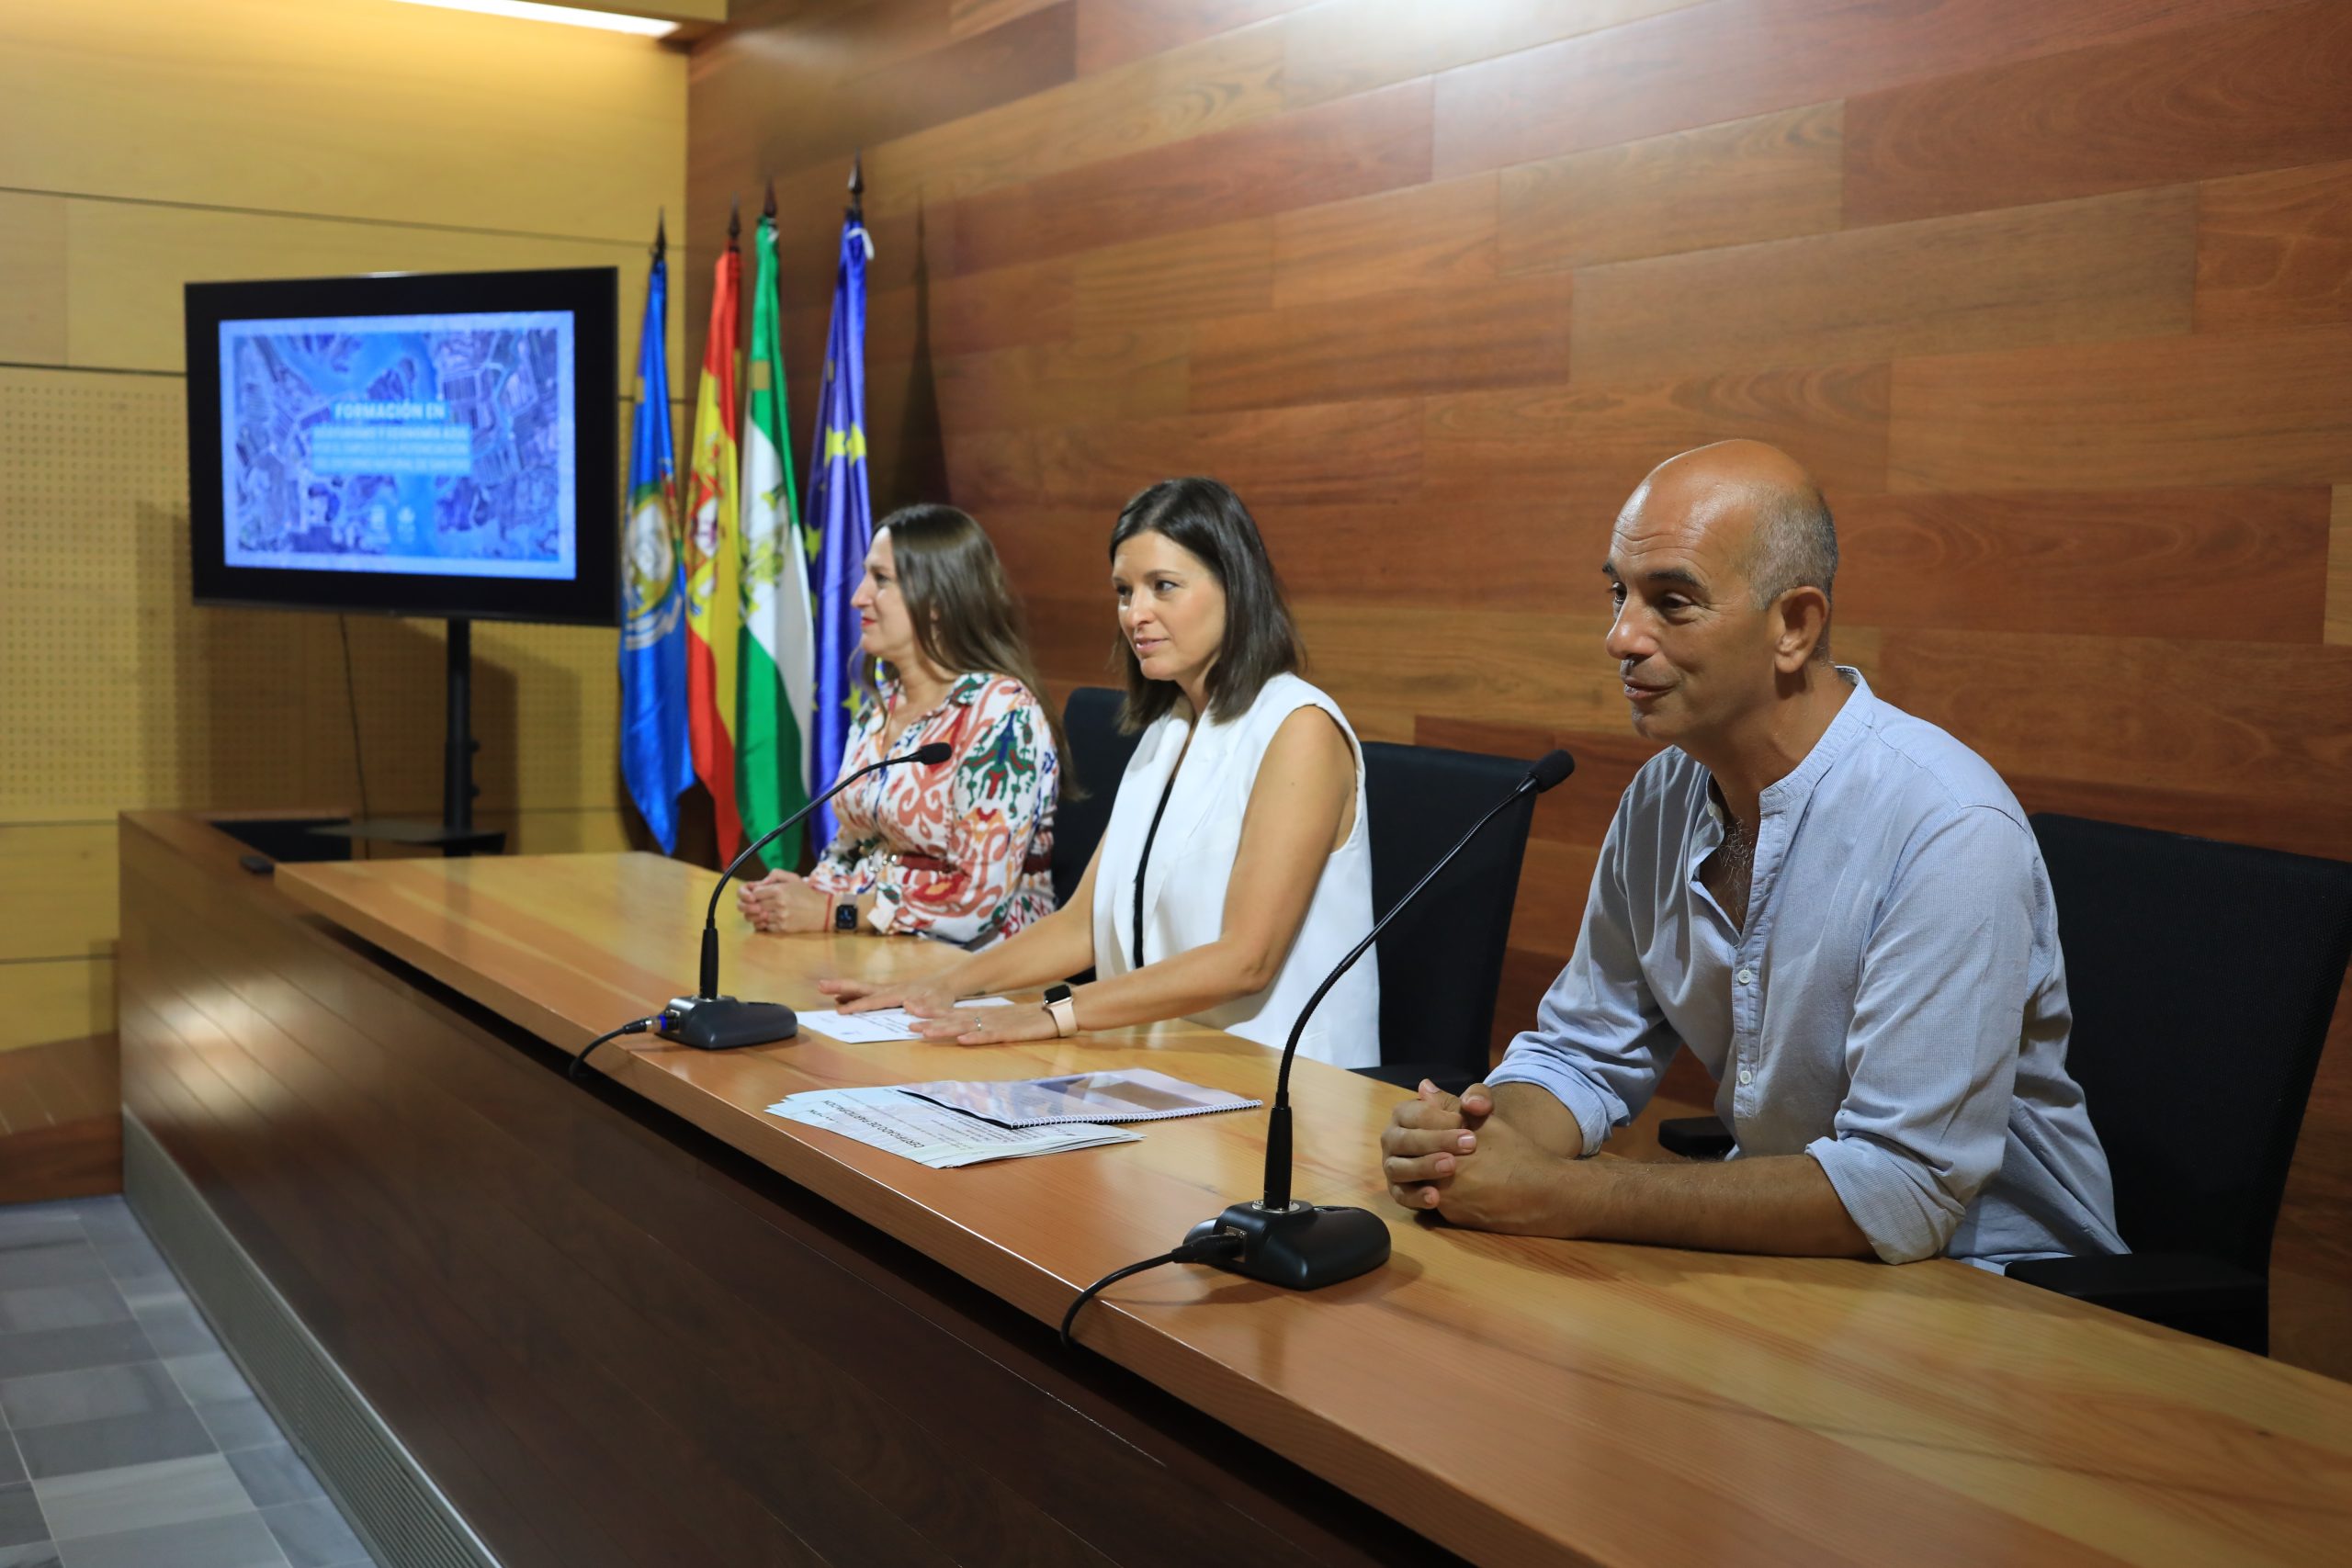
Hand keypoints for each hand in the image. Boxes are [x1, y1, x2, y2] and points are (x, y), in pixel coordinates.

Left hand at [741, 874, 828, 933]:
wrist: (822, 911)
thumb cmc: (806, 894)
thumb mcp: (793, 878)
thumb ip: (775, 875)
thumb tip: (759, 883)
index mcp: (779, 890)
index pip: (754, 893)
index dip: (753, 894)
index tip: (756, 895)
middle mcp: (778, 903)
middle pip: (753, 906)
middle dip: (751, 905)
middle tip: (755, 905)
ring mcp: (780, 917)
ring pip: (757, 918)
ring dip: (755, 916)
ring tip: (760, 913)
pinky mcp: (783, 928)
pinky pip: (765, 927)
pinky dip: (764, 924)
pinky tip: (768, 920)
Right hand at [814, 974, 960, 1015]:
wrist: (947, 983)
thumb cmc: (942, 996)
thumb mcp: (939, 1003)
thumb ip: (925, 1006)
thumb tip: (908, 1006)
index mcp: (900, 993)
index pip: (874, 1001)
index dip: (857, 1006)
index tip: (841, 1011)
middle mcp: (890, 989)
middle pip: (862, 988)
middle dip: (841, 986)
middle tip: (821, 985)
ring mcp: (888, 989)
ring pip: (862, 988)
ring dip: (843, 988)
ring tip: (823, 988)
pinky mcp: (889, 991)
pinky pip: (868, 992)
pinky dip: (853, 994)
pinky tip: (842, 999)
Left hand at [908, 1005, 1057, 1046]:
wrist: (1055, 1012)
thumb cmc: (1029, 1019)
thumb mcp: (1003, 1020)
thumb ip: (984, 1023)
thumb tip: (963, 1030)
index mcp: (984, 1014)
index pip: (953, 1012)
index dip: (931, 1012)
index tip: (910, 1010)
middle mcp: (986, 1016)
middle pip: (954, 1018)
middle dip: (930, 1020)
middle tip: (908, 1022)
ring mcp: (997, 1024)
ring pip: (967, 1026)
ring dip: (946, 1029)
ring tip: (927, 1032)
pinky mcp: (1010, 1032)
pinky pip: (991, 1036)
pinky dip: (977, 1038)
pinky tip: (964, 1040)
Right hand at [1382, 1080, 1492, 1209]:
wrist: (1471, 1158)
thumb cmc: (1466, 1129)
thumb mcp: (1475, 1110)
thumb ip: (1479, 1098)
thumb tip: (1470, 1103)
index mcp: (1404, 1114)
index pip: (1415, 1113)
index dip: (1440, 1118)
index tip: (1465, 1123)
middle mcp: (1392, 1138)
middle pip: (1405, 1139)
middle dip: (1436, 1141)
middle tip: (1468, 1144)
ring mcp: (1392, 1165)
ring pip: (1398, 1167)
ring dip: (1424, 1167)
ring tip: (1451, 1167)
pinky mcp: (1398, 1189)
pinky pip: (1401, 1195)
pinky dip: (1416, 1197)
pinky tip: (1436, 1198)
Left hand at [1419, 1108, 1580, 1234]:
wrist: (1544, 1195)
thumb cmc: (1517, 1152)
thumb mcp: (1486, 1122)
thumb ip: (1450, 1105)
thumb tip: (1424, 1087)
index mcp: (1446, 1150)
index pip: (1417, 1135)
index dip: (1425, 1127)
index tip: (1440, 1125)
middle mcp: (1441, 1180)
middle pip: (1415, 1161)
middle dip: (1423, 1150)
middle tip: (1440, 1145)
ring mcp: (1446, 1203)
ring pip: (1422, 1183)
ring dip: (1428, 1171)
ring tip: (1449, 1161)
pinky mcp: (1455, 1219)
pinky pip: (1438, 1202)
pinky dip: (1441, 1190)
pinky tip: (1460, 1181)